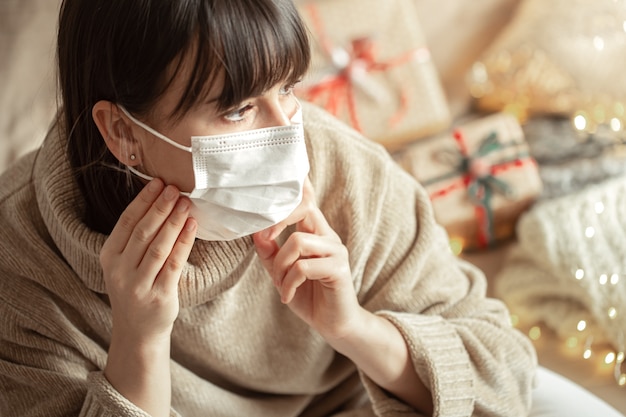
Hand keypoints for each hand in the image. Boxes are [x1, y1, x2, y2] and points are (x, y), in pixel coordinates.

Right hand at [100, 178, 196, 343]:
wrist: (138, 331)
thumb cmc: (136, 288)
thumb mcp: (125, 263)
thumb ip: (136, 238)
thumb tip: (160, 200)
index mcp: (109, 257)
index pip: (126, 222)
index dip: (143, 200)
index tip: (158, 182)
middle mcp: (120, 271)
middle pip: (143, 232)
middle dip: (160, 207)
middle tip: (175, 188)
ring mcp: (139, 285)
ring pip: (158, 246)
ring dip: (174, 222)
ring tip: (186, 203)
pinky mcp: (159, 296)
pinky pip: (173, 263)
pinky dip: (184, 242)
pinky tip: (192, 226)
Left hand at [253, 179, 360, 339]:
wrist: (333, 325)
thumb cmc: (309, 296)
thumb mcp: (282, 273)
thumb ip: (270, 253)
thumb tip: (255, 232)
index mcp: (316, 232)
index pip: (307, 201)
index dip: (297, 187)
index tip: (279, 185)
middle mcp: (328, 237)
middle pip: (304, 209)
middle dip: (277, 222)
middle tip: (264, 240)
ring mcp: (336, 251)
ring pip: (298, 241)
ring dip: (281, 265)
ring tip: (280, 285)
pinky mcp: (339, 269)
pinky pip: (303, 267)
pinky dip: (289, 283)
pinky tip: (287, 297)